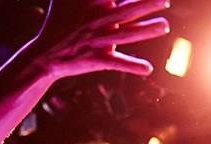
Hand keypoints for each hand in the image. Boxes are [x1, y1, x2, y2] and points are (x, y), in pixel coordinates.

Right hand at [33, 0, 169, 79]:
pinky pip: (117, 62)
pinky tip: (148, 69)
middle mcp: (97, 22)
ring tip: (165, 25)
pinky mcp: (96, 59)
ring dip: (146, 30)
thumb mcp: (62, 1)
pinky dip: (132, 66)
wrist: (44, 54)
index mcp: (92, 7)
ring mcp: (97, 41)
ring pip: (126, 34)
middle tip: (164, 0)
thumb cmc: (56, 25)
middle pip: (126, 11)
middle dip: (146, 4)